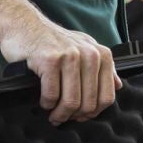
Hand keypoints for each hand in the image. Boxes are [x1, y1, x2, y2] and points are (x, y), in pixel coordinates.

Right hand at [0, 14, 117, 123]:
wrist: (25, 25)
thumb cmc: (53, 41)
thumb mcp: (84, 48)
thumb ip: (103, 68)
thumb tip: (118, 86)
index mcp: (102, 55)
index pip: (106, 97)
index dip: (93, 113)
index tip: (80, 116)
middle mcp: (89, 55)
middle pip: (89, 103)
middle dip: (74, 116)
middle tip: (63, 118)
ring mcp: (70, 56)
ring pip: (71, 102)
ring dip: (60, 114)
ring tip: (53, 115)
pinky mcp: (50, 60)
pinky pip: (52, 95)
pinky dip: (47, 104)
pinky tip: (44, 101)